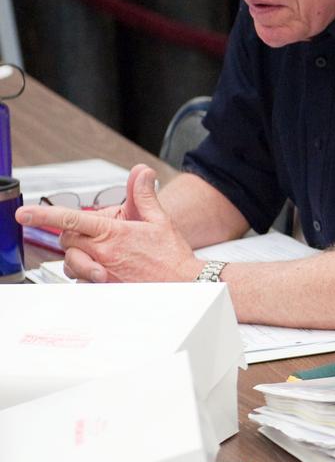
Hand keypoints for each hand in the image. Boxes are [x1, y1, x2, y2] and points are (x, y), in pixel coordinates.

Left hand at [16, 164, 200, 282]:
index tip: (24, 214)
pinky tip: (105, 273)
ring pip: (70, 263)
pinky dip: (88, 276)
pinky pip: (81, 282)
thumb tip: (141, 172)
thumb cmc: (171, 256)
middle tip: (93, 237)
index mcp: (113, 233)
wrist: (184, 285)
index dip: (43, 215)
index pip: (71, 220)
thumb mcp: (159, 220)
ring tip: (101, 258)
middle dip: (73, 237)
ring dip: (79, 258)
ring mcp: (101, 273)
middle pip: (66, 241)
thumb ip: (144, 195)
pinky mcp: (103, 289)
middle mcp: (103, 253)